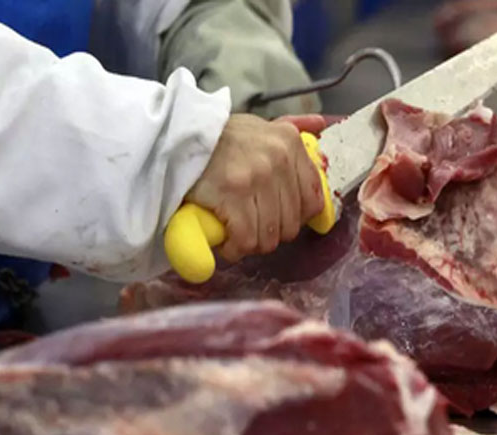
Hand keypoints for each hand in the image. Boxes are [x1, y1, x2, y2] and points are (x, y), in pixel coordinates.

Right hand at [186, 114, 324, 262]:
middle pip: (290, 224)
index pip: (313, 199)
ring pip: (269, 237)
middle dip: (271, 233)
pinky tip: (226, 242)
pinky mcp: (233, 196)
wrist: (176, 138)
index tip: (279, 218)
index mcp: (289, 143)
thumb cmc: (219, 138)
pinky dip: (235, 248)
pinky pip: (245, 239)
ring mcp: (256, 178)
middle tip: (251, 227)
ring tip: (237, 234)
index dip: (297, 217)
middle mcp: (278, 159)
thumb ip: (293, 126)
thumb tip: (321, 124)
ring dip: (252, 243)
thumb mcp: (259, 126)